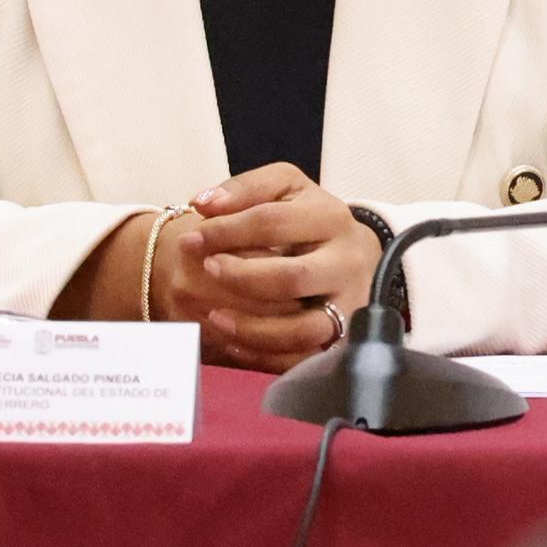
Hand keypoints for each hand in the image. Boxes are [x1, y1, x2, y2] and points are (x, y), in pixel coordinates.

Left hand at [168, 165, 379, 373]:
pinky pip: (301, 358)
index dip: (226, 230)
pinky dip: (264, 354)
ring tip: (215, 317)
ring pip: (302, 328)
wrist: (353, 255)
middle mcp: (347, 263)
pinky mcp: (342, 339)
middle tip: (207, 270)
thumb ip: (246, 188)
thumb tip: (203, 203)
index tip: (193, 238)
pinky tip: (233, 340)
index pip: (273, 222)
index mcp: (331, 217)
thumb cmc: (308, 222)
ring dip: (251, 327)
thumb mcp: (285, 189)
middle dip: (240, 277)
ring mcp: (348, 305)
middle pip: (290, 277)